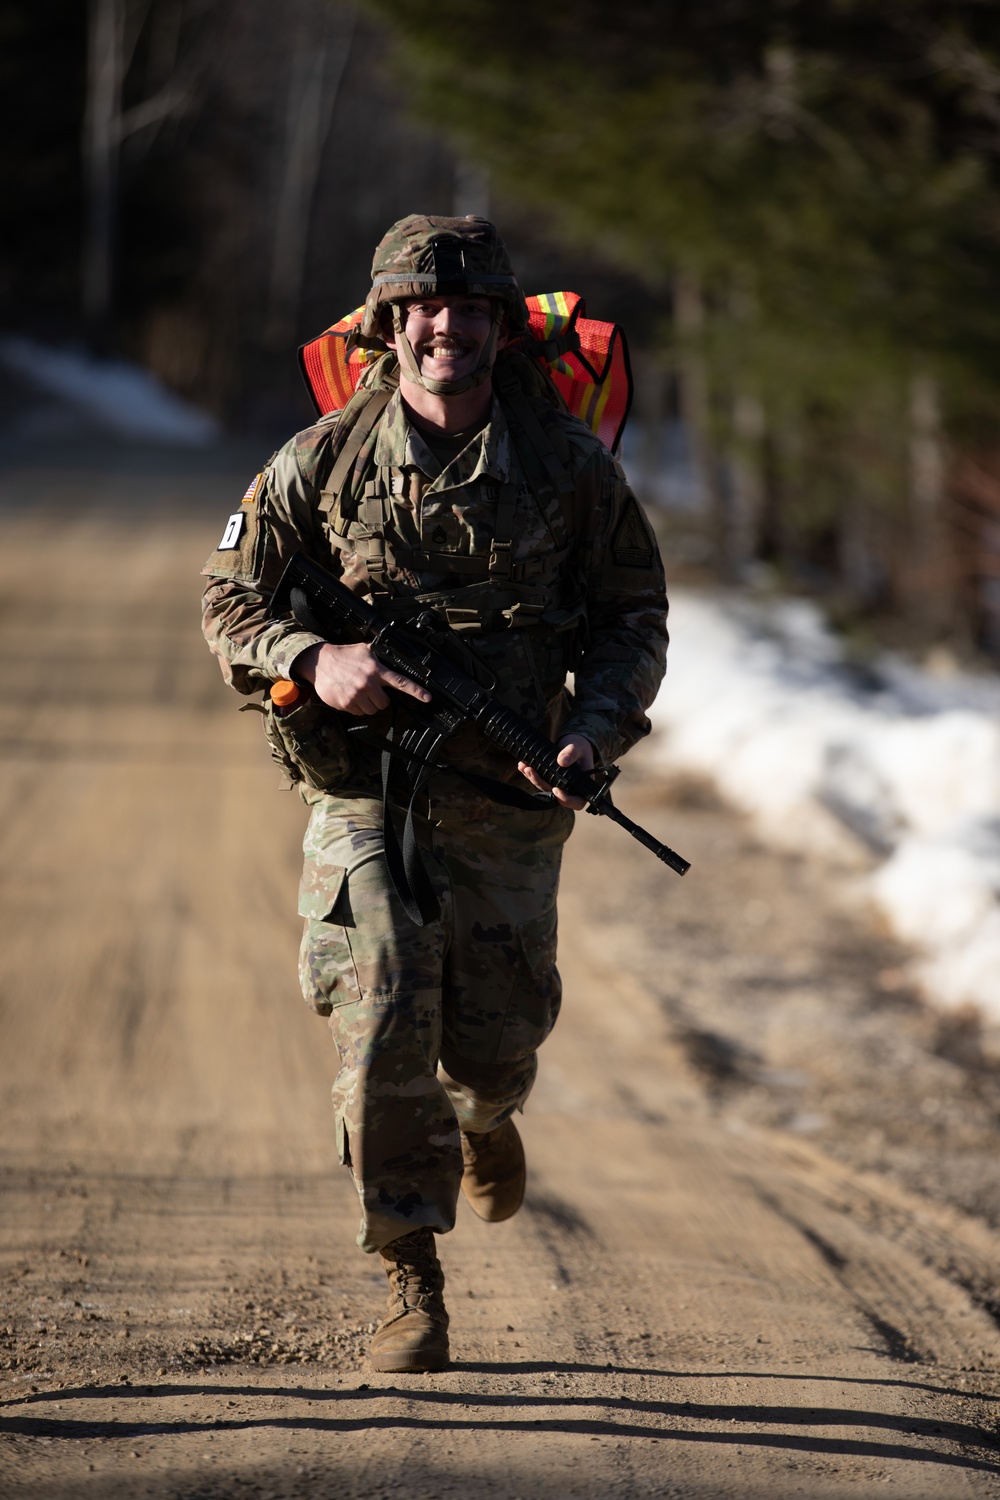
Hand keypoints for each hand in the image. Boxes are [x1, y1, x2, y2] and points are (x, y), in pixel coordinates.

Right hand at [293, 641, 431, 715]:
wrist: (320, 662)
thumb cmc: (345, 655)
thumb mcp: (365, 650)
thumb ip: (380, 655)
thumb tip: (394, 652)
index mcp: (376, 670)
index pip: (400, 682)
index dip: (416, 691)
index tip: (428, 698)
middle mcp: (368, 684)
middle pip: (385, 703)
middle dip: (380, 699)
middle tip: (370, 689)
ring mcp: (356, 695)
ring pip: (372, 710)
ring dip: (368, 704)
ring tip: (358, 691)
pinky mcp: (345, 703)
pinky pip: (358, 712)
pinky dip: (356, 707)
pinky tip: (349, 694)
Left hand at [518, 734, 594, 809]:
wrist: (574, 744)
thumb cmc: (580, 747)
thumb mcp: (578, 747)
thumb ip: (572, 753)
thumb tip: (562, 762)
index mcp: (582, 785)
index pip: (577, 802)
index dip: (566, 799)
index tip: (556, 789)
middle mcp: (570, 789)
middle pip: (555, 795)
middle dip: (541, 783)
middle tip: (530, 770)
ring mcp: (559, 786)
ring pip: (545, 788)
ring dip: (533, 778)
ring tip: (524, 766)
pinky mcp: (550, 780)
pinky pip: (540, 780)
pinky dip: (531, 774)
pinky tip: (522, 766)